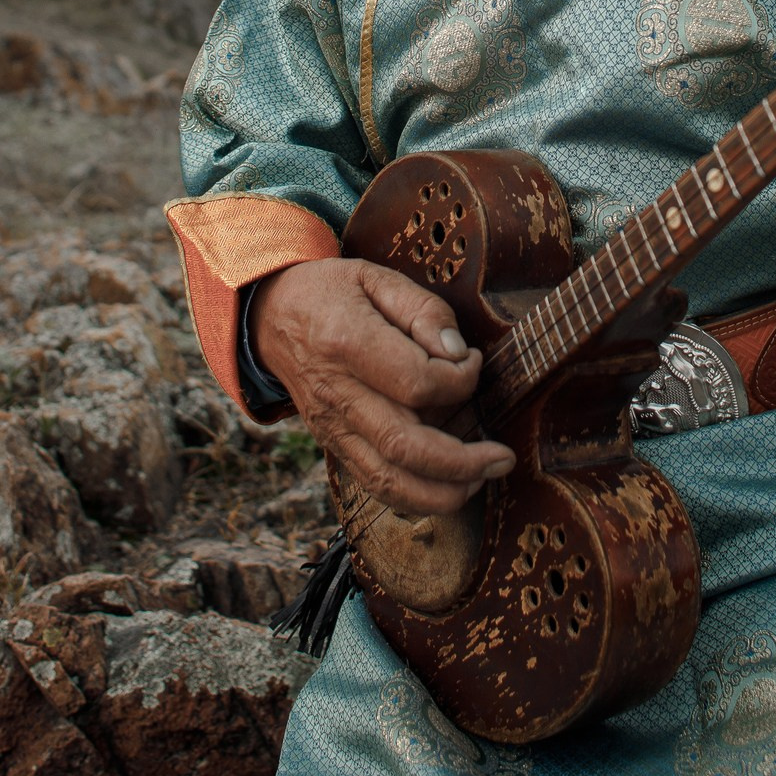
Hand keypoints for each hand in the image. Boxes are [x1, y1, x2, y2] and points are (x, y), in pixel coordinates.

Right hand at [250, 259, 515, 514]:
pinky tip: (448, 487)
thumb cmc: (332, 293)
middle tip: (502, 457)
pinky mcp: (333, 445)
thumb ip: (424, 310)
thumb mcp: (377, 278)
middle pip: (403, 445)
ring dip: (442, 493)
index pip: (416, 382)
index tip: (474, 363)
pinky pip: (373, 485)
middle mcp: (336, 393)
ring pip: (387, 480)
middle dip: (462, 462)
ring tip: (482, 479)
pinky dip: (415, 497)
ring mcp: (331, 426)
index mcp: (347, 343)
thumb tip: (459, 353)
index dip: (460, 381)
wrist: (273, 317)